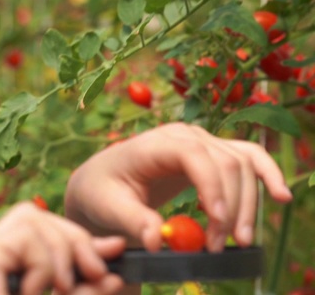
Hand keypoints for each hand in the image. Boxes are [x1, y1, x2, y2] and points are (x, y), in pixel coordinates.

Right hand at [0, 202, 125, 294]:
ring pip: (31, 219)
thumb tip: (113, 272)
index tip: (114, 252)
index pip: (37, 230)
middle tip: (97, 274)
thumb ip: (84, 294)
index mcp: (1, 273)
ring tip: (60, 292)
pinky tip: (33, 294)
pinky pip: (23, 237)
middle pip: (35, 216)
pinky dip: (42, 265)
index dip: (76, 237)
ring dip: (60, 254)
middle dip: (75, 238)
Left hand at [64, 122, 292, 252]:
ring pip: (242, 164)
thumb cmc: (101, 191)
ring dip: (248, 203)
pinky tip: (281, 195)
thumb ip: (132, 221)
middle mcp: (183, 136)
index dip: (212, 186)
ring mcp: (200, 142)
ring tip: (240, 240)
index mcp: (154, 143)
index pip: (194, 154)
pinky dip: (267, 174)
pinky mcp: (211, 155)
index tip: (216, 223)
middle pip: (224, 162)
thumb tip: (157, 239)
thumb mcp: (107, 207)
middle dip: (231, 206)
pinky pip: (247, 158)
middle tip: (219, 246)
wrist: (102, 183)